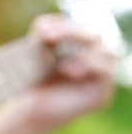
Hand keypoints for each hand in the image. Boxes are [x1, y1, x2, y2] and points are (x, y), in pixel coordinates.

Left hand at [10, 14, 116, 132]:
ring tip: (60, 64)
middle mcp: (94, 60)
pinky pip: (105, 73)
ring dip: (83, 52)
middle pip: (95, 36)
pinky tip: (67, 70)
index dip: (65, 26)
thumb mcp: (34, 52)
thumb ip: (42, 32)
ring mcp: (100, 77)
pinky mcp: (101, 94)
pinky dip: (89, 66)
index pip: (81, 27)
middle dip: (72, 34)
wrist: (26, 111)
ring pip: (107, 52)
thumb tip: (47, 22)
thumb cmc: (30, 81)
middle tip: (48, 38)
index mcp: (81, 47)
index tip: (42, 31)